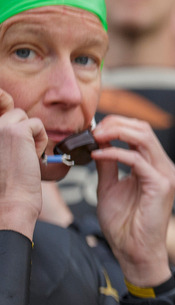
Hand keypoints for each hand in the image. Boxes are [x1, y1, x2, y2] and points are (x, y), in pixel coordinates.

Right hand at [0, 89, 46, 237]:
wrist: (9, 203)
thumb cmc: (6, 185)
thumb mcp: (1, 155)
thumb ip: (5, 139)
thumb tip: (18, 119)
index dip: (2, 102)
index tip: (6, 104)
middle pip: (12, 113)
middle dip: (23, 131)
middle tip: (20, 155)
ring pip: (24, 116)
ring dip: (31, 135)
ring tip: (24, 156)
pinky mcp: (15, 131)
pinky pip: (37, 125)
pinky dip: (41, 140)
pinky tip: (31, 157)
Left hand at [91, 115, 174, 286]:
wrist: (135, 251)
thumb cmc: (124, 225)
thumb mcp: (109, 188)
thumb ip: (107, 165)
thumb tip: (98, 144)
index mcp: (155, 166)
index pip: (140, 133)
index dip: (117, 125)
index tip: (92, 130)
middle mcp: (164, 167)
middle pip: (144, 129)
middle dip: (115, 124)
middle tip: (92, 130)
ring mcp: (165, 174)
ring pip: (144, 137)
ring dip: (116, 133)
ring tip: (95, 137)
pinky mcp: (161, 185)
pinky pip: (136, 159)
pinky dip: (115, 154)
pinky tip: (98, 155)